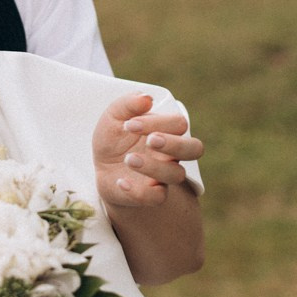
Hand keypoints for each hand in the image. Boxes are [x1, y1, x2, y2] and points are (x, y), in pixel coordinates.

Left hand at [92, 93, 202, 211]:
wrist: (101, 166)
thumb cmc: (115, 137)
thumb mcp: (114, 116)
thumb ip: (128, 104)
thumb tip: (146, 98)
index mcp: (167, 131)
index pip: (178, 124)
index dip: (159, 123)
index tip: (129, 124)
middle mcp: (171, 154)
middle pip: (194, 148)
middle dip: (175, 143)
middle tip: (150, 140)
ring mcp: (163, 176)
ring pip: (176, 175)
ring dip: (153, 166)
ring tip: (129, 159)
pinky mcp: (150, 194)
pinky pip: (156, 197)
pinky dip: (138, 191)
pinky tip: (121, 182)